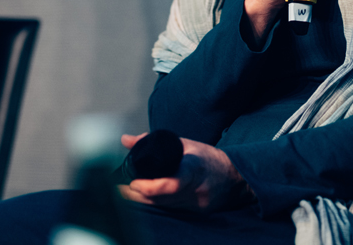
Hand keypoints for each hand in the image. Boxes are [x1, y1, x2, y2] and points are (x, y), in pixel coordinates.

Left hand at [118, 133, 249, 211]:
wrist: (234, 177)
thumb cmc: (206, 158)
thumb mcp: (183, 143)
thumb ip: (152, 141)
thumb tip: (125, 140)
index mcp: (194, 167)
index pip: (173, 183)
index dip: (151, 187)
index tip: (134, 183)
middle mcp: (196, 188)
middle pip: (162, 198)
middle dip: (137, 195)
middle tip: (118, 189)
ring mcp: (196, 203)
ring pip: (163, 207)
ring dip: (143, 201)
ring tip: (124, 194)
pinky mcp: (195, 212)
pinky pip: (170, 210)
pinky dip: (156, 205)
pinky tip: (143, 200)